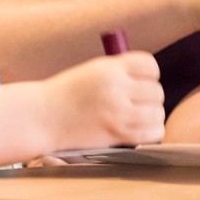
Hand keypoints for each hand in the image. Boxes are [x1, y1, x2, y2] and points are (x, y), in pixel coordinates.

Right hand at [45, 52, 164, 149]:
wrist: (42, 117)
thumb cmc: (67, 94)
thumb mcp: (93, 71)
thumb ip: (120, 72)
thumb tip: (149, 80)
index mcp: (110, 68)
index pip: (150, 65)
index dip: (150, 74)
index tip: (141, 82)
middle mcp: (116, 88)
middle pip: (156, 91)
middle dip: (149, 97)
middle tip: (136, 103)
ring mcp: (118, 112)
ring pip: (157, 112)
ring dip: (152, 115)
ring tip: (139, 117)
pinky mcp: (117, 134)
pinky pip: (152, 132)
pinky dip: (152, 131)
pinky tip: (141, 129)